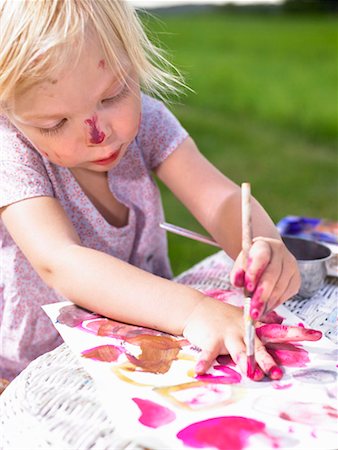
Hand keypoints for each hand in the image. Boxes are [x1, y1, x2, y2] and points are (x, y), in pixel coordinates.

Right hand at [183, 296, 319, 380]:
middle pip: (259, 346)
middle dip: (268, 359)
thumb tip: (281, 328)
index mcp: (253, 327)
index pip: (278, 331)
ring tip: (249, 371)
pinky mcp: (210, 339)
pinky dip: (204, 362)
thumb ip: (261, 327)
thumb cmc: (222, 317)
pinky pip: (207, 353)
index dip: (296, 333)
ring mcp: (227, 334)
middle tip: (276, 371)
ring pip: (238, 349)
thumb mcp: (244, 319)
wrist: (197, 308)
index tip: (315, 335)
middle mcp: (243, 330)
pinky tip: (200, 371)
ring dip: (244, 360)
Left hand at [230, 237, 300, 319]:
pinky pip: (287, 294)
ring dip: (268, 303)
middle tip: (253, 310)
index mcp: (264, 244)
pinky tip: (265, 309)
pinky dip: (275, 304)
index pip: (261, 257)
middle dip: (262, 294)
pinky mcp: (296, 279)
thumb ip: (237, 273)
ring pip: (281, 286)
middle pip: (273, 274)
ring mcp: (291, 265)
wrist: (266, 258)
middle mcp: (281, 252)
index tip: (248, 287)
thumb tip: (237, 282)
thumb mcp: (240, 264)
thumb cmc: (250, 262)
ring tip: (257, 313)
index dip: (255, 272)